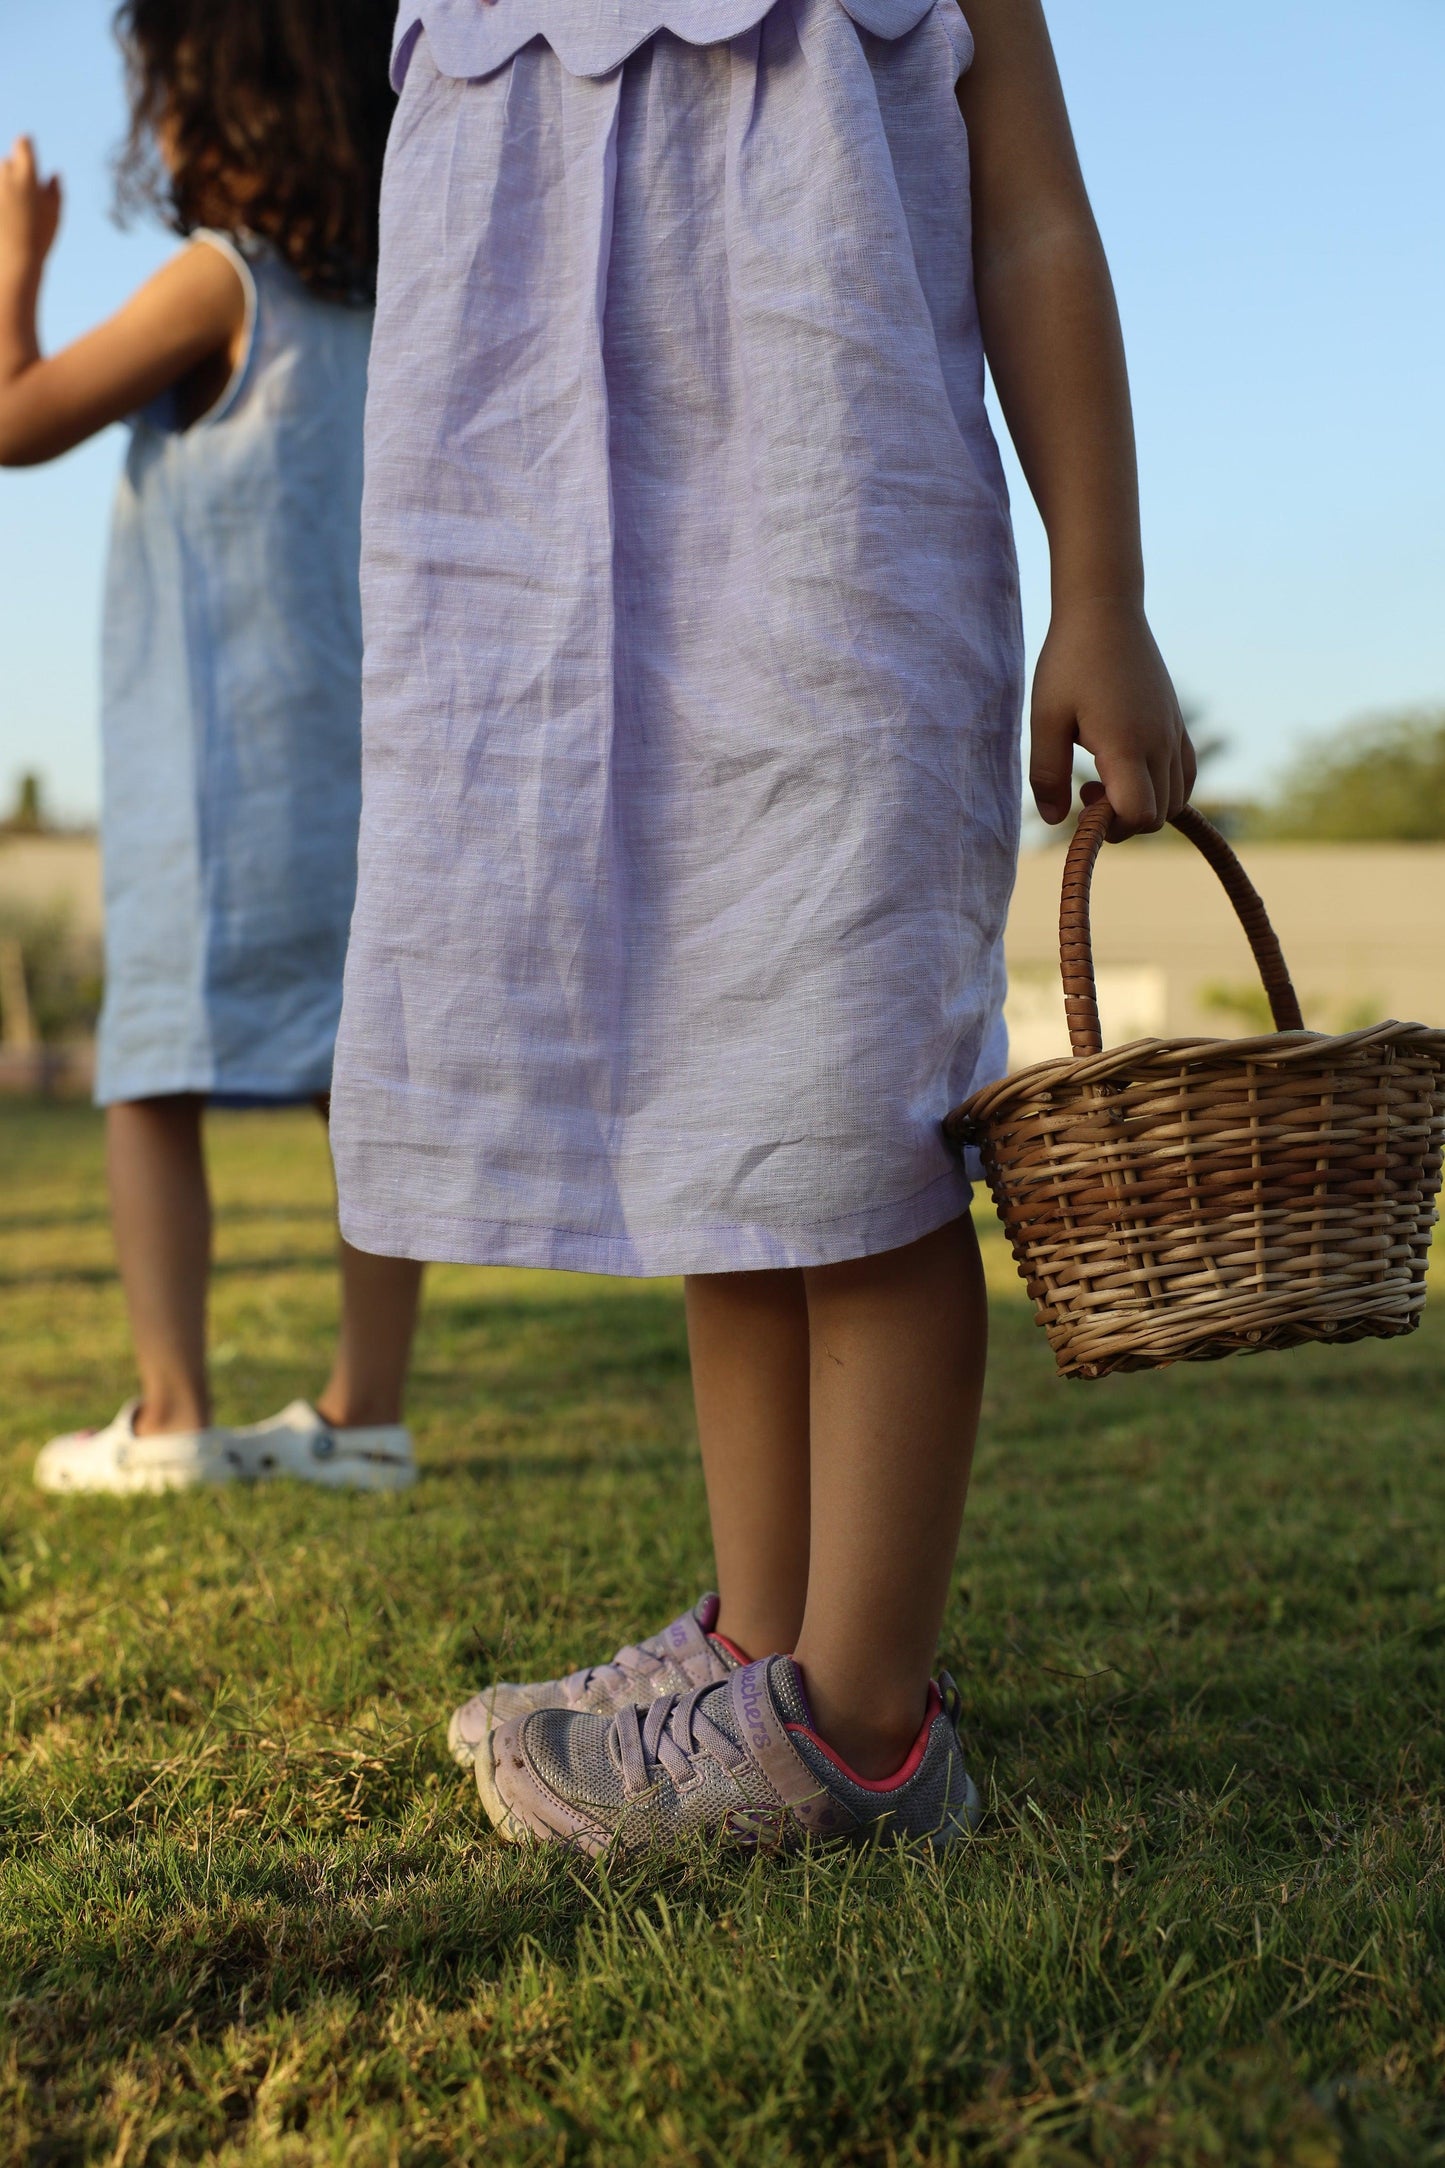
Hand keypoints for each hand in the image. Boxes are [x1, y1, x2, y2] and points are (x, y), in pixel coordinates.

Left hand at [0, 138, 61, 281]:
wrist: (13, 260)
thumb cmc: (38, 238)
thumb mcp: (54, 214)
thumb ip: (54, 190)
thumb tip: (54, 174)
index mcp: (27, 174)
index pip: (23, 144)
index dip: (26, 145)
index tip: (27, 146)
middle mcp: (6, 174)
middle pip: (7, 163)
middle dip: (13, 175)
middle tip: (23, 201)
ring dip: (3, 188)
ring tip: (12, 212)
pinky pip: (0, 196)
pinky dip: (3, 202)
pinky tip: (7, 217)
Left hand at [1029, 596, 1194, 839]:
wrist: (1104, 611)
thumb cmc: (1068, 662)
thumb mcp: (1044, 720)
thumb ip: (1047, 775)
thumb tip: (1054, 821)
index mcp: (1127, 744)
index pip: (1140, 815)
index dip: (1111, 826)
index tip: (1082, 800)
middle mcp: (1160, 742)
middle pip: (1158, 814)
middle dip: (1122, 820)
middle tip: (1085, 788)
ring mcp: (1173, 732)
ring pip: (1176, 799)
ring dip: (1143, 805)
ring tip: (1104, 778)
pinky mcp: (1176, 722)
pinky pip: (1185, 774)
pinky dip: (1163, 788)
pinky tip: (1128, 769)